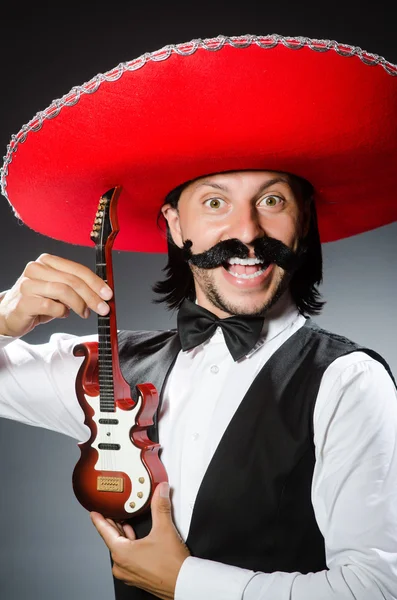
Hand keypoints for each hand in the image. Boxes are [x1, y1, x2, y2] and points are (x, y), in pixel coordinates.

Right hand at [0, 253, 112, 336]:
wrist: (10, 315)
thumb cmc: (38, 301)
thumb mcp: (59, 291)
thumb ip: (77, 288)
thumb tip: (101, 293)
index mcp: (47, 261)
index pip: (77, 269)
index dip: (95, 282)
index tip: (108, 294)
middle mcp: (36, 268)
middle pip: (72, 280)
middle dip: (92, 296)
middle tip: (103, 308)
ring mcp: (28, 284)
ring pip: (63, 291)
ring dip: (79, 305)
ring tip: (84, 313)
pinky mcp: (24, 301)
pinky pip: (51, 306)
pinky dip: (61, 312)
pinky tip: (62, 314)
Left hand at [90, 482, 189, 599]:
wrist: (184, 584)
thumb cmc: (172, 565)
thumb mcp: (164, 529)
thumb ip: (160, 506)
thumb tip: (160, 491)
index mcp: (122, 553)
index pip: (105, 532)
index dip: (99, 519)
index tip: (94, 512)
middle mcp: (122, 565)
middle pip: (112, 539)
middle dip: (113, 524)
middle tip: (111, 511)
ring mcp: (128, 572)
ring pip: (120, 548)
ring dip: (122, 534)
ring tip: (123, 521)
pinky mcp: (137, 576)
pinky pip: (127, 557)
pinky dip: (129, 545)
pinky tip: (135, 538)